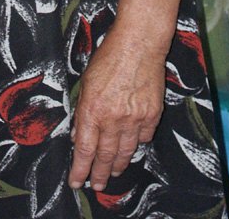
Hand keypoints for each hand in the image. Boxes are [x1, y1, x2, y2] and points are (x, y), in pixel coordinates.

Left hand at [68, 25, 165, 191]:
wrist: (140, 43)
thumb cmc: (110, 56)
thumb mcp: (86, 82)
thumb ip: (83, 111)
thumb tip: (79, 136)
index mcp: (93, 109)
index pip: (84, 150)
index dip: (80, 170)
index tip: (77, 182)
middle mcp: (113, 118)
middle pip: (105, 157)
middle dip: (99, 175)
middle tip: (97, 185)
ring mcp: (135, 118)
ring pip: (125, 152)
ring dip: (117, 165)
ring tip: (113, 173)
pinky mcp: (152, 115)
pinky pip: (143, 138)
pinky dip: (136, 145)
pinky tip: (132, 147)